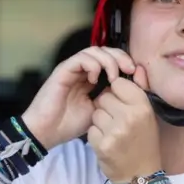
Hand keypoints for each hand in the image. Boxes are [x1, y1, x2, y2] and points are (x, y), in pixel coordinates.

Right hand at [21, 46, 139, 149]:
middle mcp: (81, 71)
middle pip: (104, 51)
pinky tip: (94, 80)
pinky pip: (80, 59)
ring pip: (94, 51)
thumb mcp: (98, 111)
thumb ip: (110, 98)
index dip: (124, 62)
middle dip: (120, 57)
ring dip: (108, 60)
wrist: (46, 132)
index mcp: (89, 78)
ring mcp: (71, 69)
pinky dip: (92, 65)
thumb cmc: (69, 124)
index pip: (110, 60)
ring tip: (113, 77)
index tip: (136, 74)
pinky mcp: (63, 71)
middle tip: (129, 69)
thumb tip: (128, 87)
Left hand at [88, 68, 160, 183]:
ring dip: (100, 121)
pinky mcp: (102, 144)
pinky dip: (95, 135)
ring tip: (112, 131)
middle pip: (104, 97)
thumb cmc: (143, 140)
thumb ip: (140, 89)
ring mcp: (115, 131)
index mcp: (143, 106)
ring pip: (95, 112)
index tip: (121, 102)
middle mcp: (130, 117)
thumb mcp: (147, 114)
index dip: (116, 92)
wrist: (140, 174)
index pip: (118, 83)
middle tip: (116, 120)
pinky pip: (90, 128)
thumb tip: (137, 67)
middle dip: (106, 106)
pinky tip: (106, 142)